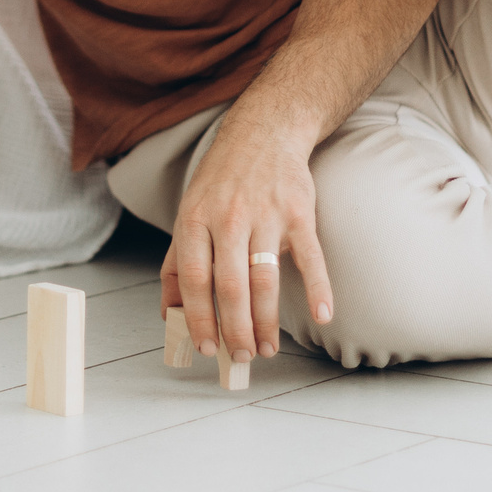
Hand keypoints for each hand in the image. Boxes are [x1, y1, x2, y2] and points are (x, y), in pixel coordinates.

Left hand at [165, 121, 333, 363]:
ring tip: (268, 348)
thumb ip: (177, 265)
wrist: (263, 133)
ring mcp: (266, 215)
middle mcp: (228, 218)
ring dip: (267, 320)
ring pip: (265, 279)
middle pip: (231, 286)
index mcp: (194, 220)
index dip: (199, 318)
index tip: (207, 348)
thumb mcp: (188, 214)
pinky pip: (310, 257)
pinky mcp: (299, 213)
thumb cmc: (221, 182)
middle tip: (242, 357)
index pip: (194, 280)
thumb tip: (169, 315)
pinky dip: (318, 288)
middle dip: (236, 329)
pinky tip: (322, 316)